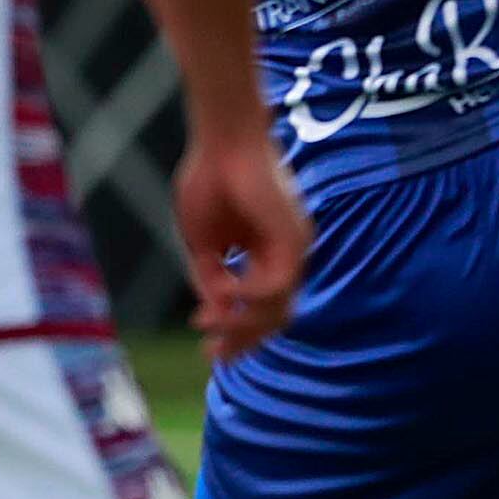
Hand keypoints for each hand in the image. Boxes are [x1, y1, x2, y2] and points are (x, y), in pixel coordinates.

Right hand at [170, 128, 309, 362]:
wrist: (221, 143)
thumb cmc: (209, 181)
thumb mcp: (203, 242)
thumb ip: (211, 277)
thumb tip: (215, 312)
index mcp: (264, 256)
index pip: (260, 308)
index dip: (234, 331)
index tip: (205, 346)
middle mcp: (285, 256)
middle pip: (275, 317)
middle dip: (241, 340)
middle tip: (210, 356)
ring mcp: (294, 250)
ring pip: (279, 308)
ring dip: (241, 323)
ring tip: (207, 324)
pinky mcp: (295, 240)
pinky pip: (277, 285)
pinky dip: (248, 296)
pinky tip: (224, 293)